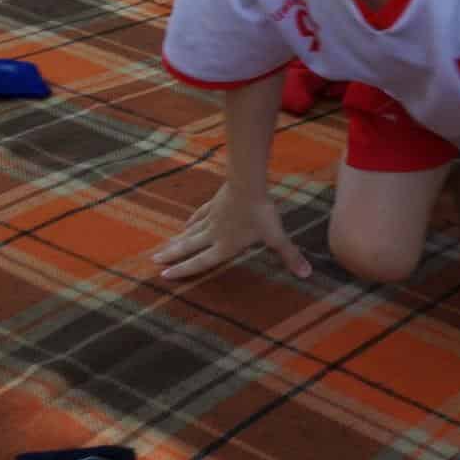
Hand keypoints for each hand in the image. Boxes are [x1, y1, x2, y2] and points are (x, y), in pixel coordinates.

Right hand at [152, 183, 310, 281]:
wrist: (249, 184)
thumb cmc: (261, 214)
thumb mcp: (277, 237)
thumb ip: (290, 256)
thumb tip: (307, 273)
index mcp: (225, 246)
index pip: (201, 262)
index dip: (184, 270)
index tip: (165, 275)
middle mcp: (213, 234)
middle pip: (188, 247)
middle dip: (171, 256)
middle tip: (153, 261)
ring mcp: (212, 218)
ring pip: (190, 232)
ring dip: (177, 241)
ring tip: (162, 248)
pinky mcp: (214, 203)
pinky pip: (199, 215)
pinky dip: (191, 221)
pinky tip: (185, 224)